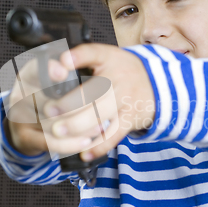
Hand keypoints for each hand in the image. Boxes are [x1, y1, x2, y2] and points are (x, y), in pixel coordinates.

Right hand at [5, 57, 94, 155]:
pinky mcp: (25, 137)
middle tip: (100, 106)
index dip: (49, 70)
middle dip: (77, 105)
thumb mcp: (52, 80)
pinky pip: (48, 142)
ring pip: (52, 123)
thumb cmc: (45, 97)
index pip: (35, 69)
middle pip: (48, 100)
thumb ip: (67, 74)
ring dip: (79, 127)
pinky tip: (86, 141)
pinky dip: (69, 144)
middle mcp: (20, 94)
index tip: (63, 72)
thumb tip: (83, 72)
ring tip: (101, 125)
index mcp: (28, 75)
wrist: (22, 125)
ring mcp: (20, 117)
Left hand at [42, 43, 154, 161]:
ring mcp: (125, 99)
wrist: (159, 84)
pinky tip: (83, 153)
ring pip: (99, 115)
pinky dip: (98, 146)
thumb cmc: (123, 71)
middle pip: (91, 92)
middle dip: (67, 104)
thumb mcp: (107, 57)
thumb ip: (84, 59)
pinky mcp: (131, 118)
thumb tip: (54, 67)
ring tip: (58, 131)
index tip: (63, 61)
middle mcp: (118, 78)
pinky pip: (114, 135)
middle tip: (48, 111)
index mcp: (108, 58)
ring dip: (77, 126)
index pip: (93, 52)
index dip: (78, 56)